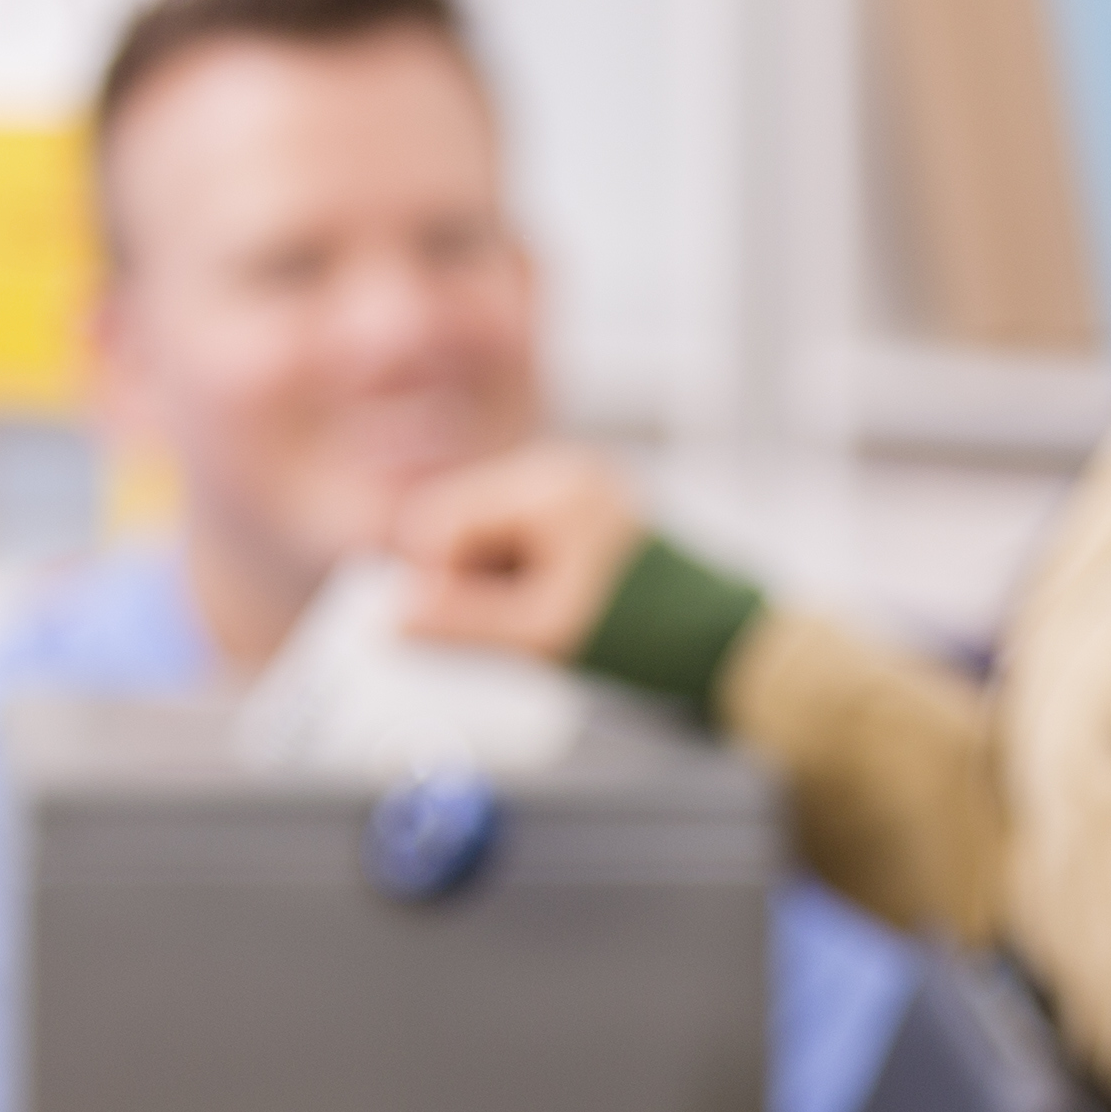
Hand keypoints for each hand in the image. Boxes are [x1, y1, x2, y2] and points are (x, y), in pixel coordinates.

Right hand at [386, 443, 643, 662]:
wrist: (720, 640)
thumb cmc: (644, 632)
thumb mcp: (542, 636)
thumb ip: (460, 625)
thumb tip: (390, 620)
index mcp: (550, 488)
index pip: (443, 522)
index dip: (434, 579)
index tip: (454, 628)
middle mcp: (561, 471)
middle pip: (462, 520)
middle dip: (469, 579)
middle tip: (511, 626)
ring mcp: (575, 486)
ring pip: (488, 531)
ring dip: (494, 580)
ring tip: (540, 618)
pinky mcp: (584, 509)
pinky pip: (521, 535)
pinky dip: (520, 574)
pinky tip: (552, 604)